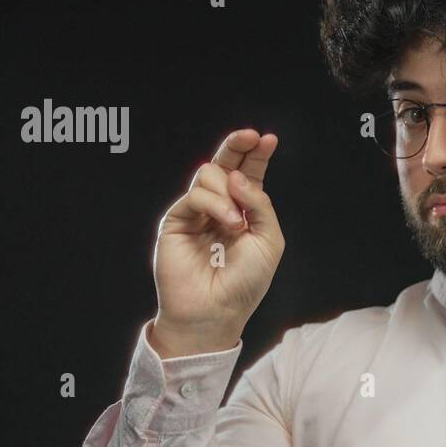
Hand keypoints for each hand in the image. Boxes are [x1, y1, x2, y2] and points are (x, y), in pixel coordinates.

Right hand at [152, 129, 284, 352]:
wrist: (217, 311)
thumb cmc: (245, 283)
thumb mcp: (269, 241)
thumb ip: (261, 205)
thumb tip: (237, 176)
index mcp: (244, 212)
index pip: (247, 175)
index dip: (256, 156)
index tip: (268, 139)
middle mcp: (219, 208)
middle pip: (224, 164)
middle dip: (237, 146)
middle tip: (250, 135)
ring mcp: (196, 213)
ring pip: (209, 175)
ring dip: (229, 191)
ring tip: (237, 221)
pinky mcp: (176, 221)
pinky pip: (195, 195)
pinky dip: (215, 204)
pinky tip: (229, 222)